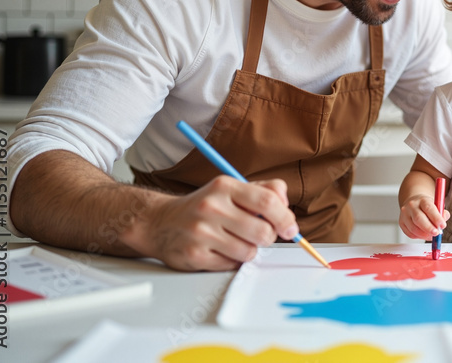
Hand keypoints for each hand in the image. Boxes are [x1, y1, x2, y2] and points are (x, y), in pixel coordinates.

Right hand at [139, 176, 297, 270]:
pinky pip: (232, 265)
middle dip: (268, 237)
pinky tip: (220, 250)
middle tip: (259, 235)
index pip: (268, 201)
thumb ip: (264, 190)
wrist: (160, 222)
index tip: (291, 229)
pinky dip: (233, 261)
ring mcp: (201, 232)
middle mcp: (211, 207)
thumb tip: (286, 202)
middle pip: (263, 232)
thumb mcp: (232, 189)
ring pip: (249, 252)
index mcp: (224, 186)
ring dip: (249, 250)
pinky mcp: (195, 255)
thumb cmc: (205, 206)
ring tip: (235, 241)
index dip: (286, 218)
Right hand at [399, 194, 449, 240]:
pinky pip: (410, 233)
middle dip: (429, 228)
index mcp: (422, 200)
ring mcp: (404, 214)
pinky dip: (418, 237)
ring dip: (424, 235)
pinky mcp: (401, 222)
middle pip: (419, 218)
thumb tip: (442, 225)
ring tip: (432, 236)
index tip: (442, 225)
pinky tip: (424, 235)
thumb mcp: (437, 205)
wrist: (414, 203)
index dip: (436, 218)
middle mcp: (411, 206)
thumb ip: (442, 214)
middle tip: (437, 233)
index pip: (428, 208)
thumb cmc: (427, 206)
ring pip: (413, 228)